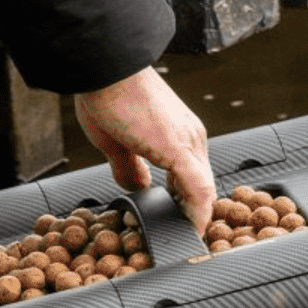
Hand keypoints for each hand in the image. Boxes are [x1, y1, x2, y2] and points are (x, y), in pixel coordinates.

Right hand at [74, 67, 215, 234]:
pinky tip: (189, 232)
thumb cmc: (104, 92)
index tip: (176, 224)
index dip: (186, 205)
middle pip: (201, 186)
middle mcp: (191, 137)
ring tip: (185, 243)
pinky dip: (197, 214)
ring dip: (195, 219)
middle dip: (192, 216)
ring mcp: (189, 142)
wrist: (104, 64)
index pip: (191, 177)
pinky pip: (198, 190)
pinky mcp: (179, 148)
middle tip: (182, 240)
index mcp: (178, 134)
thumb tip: (137, 187)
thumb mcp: (115, 140)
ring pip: (203, 190)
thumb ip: (129, 166)